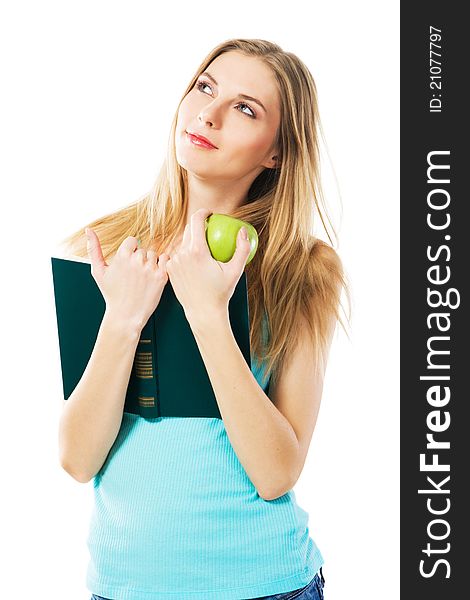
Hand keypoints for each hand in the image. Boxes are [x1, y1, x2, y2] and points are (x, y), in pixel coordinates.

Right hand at [86, 228, 169, 328]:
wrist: (126, 315)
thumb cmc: (111, 294)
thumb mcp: (98, 271)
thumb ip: (93, 249)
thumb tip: (88, 229)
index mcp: (122, 255)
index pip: (132, 241)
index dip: (130, 252)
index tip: (127, 265)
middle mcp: (137, 260)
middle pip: (143, 249)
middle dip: (140, 259)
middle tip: (134, 275)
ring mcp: (150, 268)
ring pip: (154, 255)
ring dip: (150, 263)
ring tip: (142, 278)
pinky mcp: (162, 277)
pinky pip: (166, 260)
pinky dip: (162, 266)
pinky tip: (154, 276)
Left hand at [165, 208, 251, 324]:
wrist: (203, 312)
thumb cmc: (221, 292)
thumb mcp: (235, 271)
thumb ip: (242, 249)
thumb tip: (243, 230)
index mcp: (197, 251)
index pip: (196, 221)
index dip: (203, 212)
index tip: (209, 214)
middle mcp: (182, 254)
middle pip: (188, 230)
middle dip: (198, 226)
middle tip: (209, 230)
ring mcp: (173, 262)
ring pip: (182, 243)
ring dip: (191, 242)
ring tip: (203, 249)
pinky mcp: (169, 269)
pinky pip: (177, 255)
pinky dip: (185, 255)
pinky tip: (194, 262)